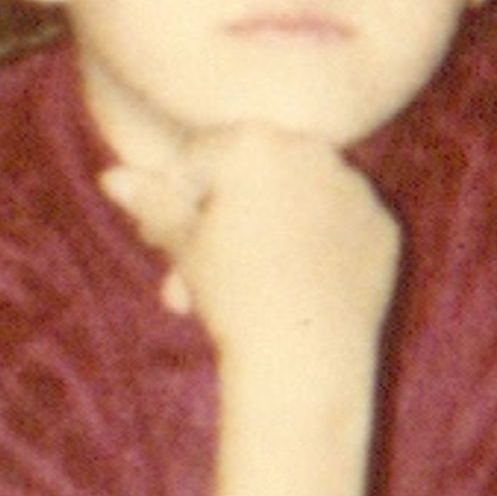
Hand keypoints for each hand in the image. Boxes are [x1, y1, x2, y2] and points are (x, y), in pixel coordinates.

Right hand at [100, 127, 400, 367]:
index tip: (173, 250)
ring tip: (253, 286)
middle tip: (203, 278)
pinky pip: (341, 227)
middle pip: (254, 176)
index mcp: (253, 142)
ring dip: (272, 230)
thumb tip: (112, 176)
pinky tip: (302, 289)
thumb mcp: (183, 247)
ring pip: (300, 199)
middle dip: (227, 220)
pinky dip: (321, 249)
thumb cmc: (234, 295)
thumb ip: (153, 203)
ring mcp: (355, 187)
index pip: (199, 161)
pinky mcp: (384, 225)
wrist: (305, 353)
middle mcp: (312, 150)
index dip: (179, 207)